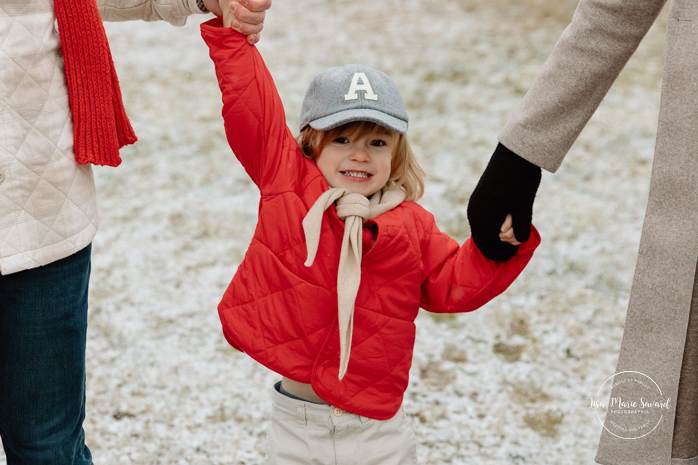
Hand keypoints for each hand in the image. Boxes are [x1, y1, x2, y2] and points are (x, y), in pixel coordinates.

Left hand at [217, 0, 270, 44]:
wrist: (228, 4)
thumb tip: (241, 0)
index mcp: (260, 1)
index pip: (266, 3)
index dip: (255, 4)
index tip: (242, 0)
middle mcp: (260, 12)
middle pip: (260, 17)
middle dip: (244, 14)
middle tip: (232, 6)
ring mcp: (256, 23)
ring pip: (257, 28)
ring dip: (244, 27)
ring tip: (232, 22)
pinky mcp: (251, 32)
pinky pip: (256, 37)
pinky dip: (253, 39)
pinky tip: (248, 38)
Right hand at [467, 143, 540, 261]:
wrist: (514, 153)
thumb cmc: (521, 182)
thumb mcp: (524, 208)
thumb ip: (521, 229)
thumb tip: (519, 242)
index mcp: (483, 218)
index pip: (487, 246)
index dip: (501, 254)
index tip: (513, 255)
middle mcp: (474, 212)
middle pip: (485, 238)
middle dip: (501, 242)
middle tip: (518, 237)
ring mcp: (475, 203)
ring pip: (484, 227)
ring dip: (498, 231)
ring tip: (515, 224)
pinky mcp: (478, 197)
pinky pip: (483, 217)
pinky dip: (495, 221)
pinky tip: (508, 216)